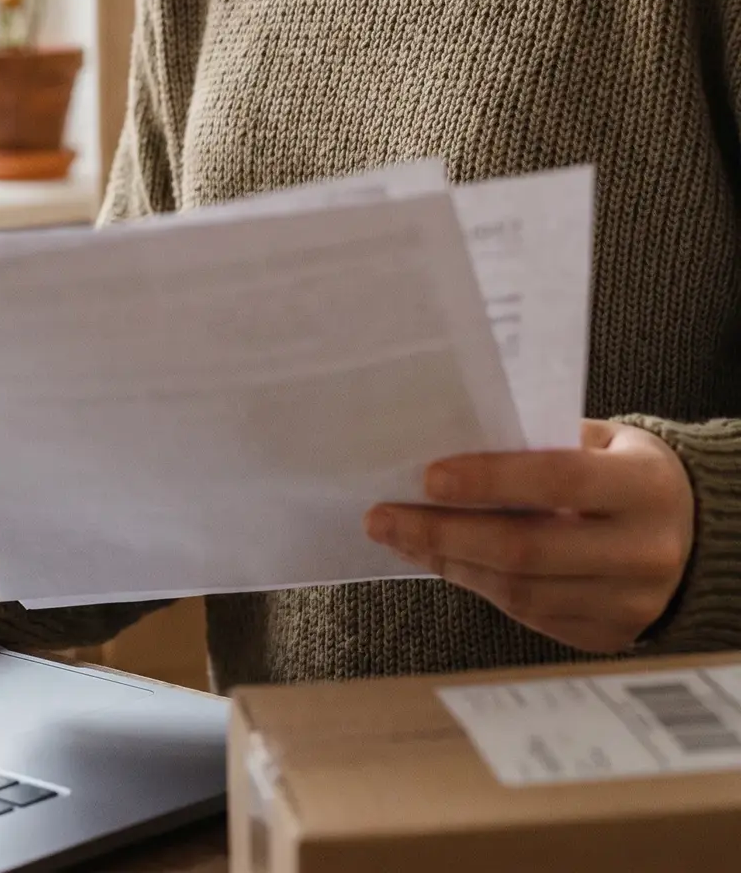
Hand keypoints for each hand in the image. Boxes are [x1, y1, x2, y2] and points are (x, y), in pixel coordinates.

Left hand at [365, 420, 694, 653]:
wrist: (695, 534)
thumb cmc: (623, 472)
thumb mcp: (600, 441)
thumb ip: (539, 444)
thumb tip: (446, 448)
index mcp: (644, 486)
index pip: (558, 481)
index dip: (490, 480)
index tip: (427, 477)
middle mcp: (644, 551)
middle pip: (526, 550)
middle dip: (441, 533)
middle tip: (382, 517)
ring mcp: (631, 603)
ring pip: (519, 592)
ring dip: (448, 564)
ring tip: (399, 538)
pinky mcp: (609, 636)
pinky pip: (528, 616)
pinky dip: (477, 586)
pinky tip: (441, 561)